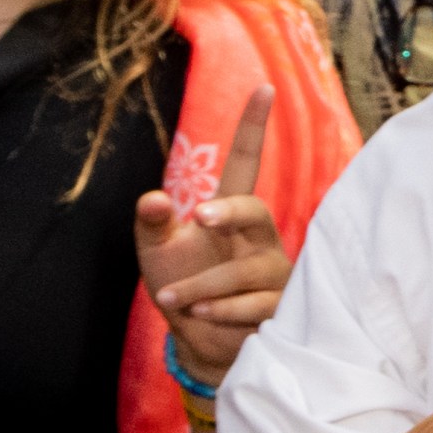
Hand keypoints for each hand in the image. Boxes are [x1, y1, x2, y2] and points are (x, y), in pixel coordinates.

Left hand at [136, 86, 285, 387]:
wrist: (202, 344)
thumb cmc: (183, 285)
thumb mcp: (157, 252)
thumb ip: (152, 222)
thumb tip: (154, 197)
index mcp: (231, 214)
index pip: (245, 162)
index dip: (253, 126)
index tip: (264, 87)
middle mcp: (259, 237)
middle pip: (256, 209)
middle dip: (230, 212)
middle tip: (199, 217)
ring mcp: (274, 271)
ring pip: (246, 269)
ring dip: (203, 285)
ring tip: (171, 299)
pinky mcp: (280, 306)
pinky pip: (254, 304)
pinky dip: (220, 310)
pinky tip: (199, 315)